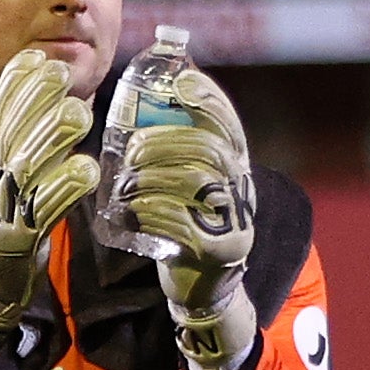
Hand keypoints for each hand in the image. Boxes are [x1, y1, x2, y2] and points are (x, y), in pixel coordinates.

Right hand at [0, 43, 96, 369]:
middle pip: (12, 134)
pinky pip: (46, 209)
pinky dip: (65, 188)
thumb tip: (58, 112)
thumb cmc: (10, 235)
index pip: (0, 118)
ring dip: (53, 137)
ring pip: (29, 166)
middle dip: (34, 99)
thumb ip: (31, 152)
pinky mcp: (21, 238)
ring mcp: (6, 210)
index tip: (34, 57)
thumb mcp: (15, 187)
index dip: (15, 86)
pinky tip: (87, 170)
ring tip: (80, 113)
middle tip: (58, 71)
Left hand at [112, 98, 261, 369]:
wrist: (204, 289)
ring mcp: (236, 222)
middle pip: (210, 149)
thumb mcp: (186, 188)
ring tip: (125, 183)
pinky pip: (183, 221)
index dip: (208, 97)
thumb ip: (174, 154)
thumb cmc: (184, 227)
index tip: (180, 80)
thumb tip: (141, 104)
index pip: (229, 123)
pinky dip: (151, 210)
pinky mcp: (219, 251)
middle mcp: (243, 191)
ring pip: (196, 182)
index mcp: (236, 169)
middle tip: (133, 148)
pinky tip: (132, 210)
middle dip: (166, 141)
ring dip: (152, 176)